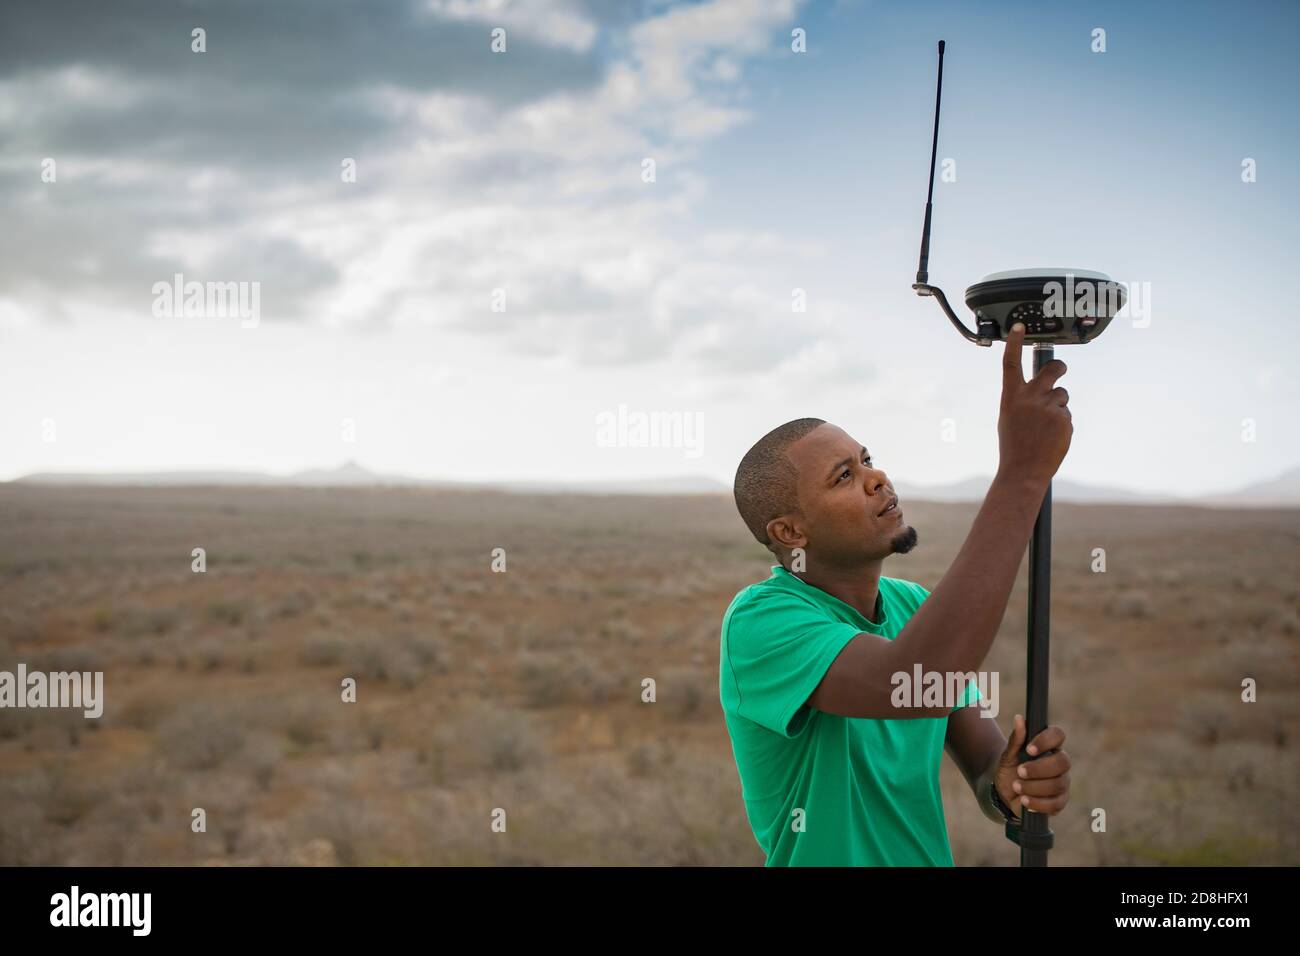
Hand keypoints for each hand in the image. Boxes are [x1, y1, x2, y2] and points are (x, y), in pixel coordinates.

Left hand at [994, 713, 1070, 817]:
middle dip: (1039, 768)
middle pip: (1063, 762)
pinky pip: (1056, 804)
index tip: (1029, 749)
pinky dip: (1038, 803)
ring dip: (1034, 786)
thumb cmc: (1009, 769)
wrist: (1003, 793)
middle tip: (1019, 771)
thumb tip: (1019, 719)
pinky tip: (1024, 800)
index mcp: (1049, 746)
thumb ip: (1016, 739)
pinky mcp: (1060, 801)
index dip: (1046, 741)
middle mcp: (1059, 763)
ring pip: (1058, 784)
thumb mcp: (1008, 755)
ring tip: (1016, 786)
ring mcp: (1062, 782)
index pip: (1058, 735)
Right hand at [997, 322, 1071, 486]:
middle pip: (1050, 370)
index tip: (1021, 327)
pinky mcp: (1063, 419)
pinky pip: (1066, 414)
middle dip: (1058, 367)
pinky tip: (1052, 437)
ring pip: (1062, 396)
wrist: (1023, 471)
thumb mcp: (1010, 418)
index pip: (1011, 363)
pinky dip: (1062, 424)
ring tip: (1047, 427)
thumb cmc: (1015, 446)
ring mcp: (1048, 408)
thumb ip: (1023, 399)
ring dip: (1058, 406)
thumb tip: (1043, 388)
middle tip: (1059, 370)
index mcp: (1011, 397)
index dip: (1016, 343)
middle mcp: (1029, 398)